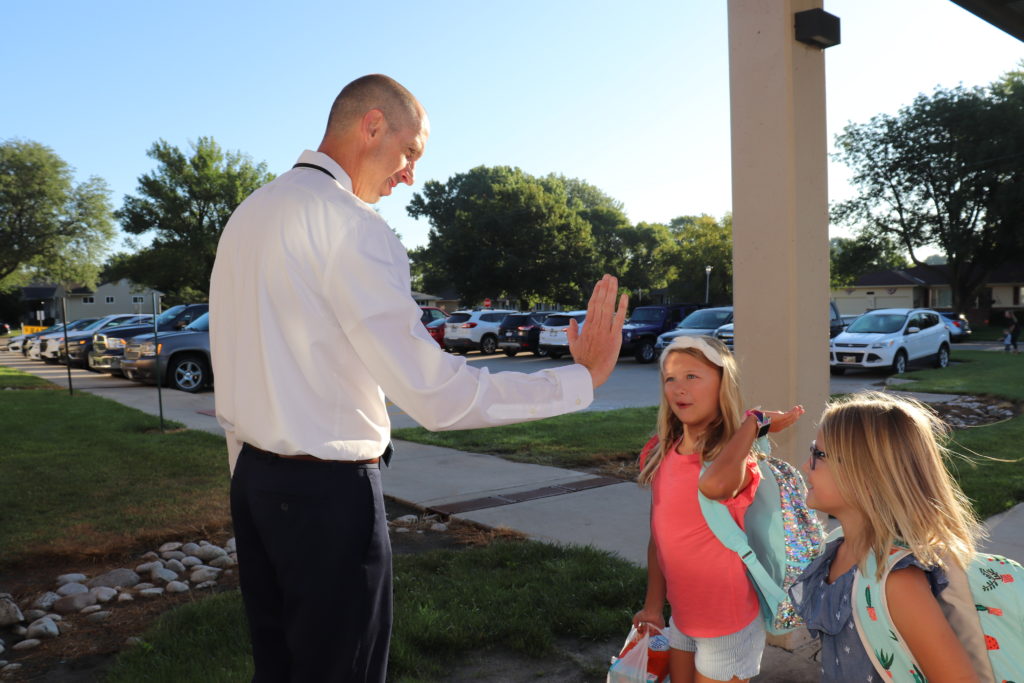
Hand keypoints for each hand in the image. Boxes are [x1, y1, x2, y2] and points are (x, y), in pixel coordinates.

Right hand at [568, 274, 627, 388]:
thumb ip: (572, 331)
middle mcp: (596, 326)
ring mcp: (605, 331)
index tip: (600, 282)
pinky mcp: (614, 337)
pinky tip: (624, 296)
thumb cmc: (582, 360)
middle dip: (605, 287)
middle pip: (600, 302)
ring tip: (614, 280)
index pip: (592, 305)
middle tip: (608, 276)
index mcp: (587, 326)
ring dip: (612, 292)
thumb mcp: (573, 344)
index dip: (597, 292)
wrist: (590, 373)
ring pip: (608, 307)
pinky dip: (622, 307)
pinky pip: (619, 319)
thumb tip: (571, 321)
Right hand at [632, 607, 665, 634]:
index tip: (639, 630)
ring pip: (652, 634)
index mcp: (645, 623)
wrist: (652, 611)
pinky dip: (655, 633)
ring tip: (649, 628)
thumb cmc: (644, 613)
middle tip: (644, 631)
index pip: (642, 630)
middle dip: (645, 633)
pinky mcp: (660, 627)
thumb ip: (634, 622)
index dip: (640, 632)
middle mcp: (650, 625)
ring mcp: (655, 627)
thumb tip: (636, 627)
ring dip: (650, 633)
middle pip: (647, 633)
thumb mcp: (636, 617)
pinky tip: (653, 629)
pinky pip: (658, 633)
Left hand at [760, 405, 804, 432]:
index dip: (793, 419)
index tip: (796, 414)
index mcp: (777, 428)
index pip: (787, 423)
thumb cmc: (757, 421)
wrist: (755, 422)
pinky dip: (794, 411)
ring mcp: (781, 422)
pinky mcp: (781, 418)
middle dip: (797, 415)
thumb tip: (778, 413)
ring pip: (792, 417)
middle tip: (802, 410)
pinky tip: (797, 408)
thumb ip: (773, 417)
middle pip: (791, 421)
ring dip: (797, 412)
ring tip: (800, 408)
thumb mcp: (767, 419)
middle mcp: (781, 426)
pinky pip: (790, 414)